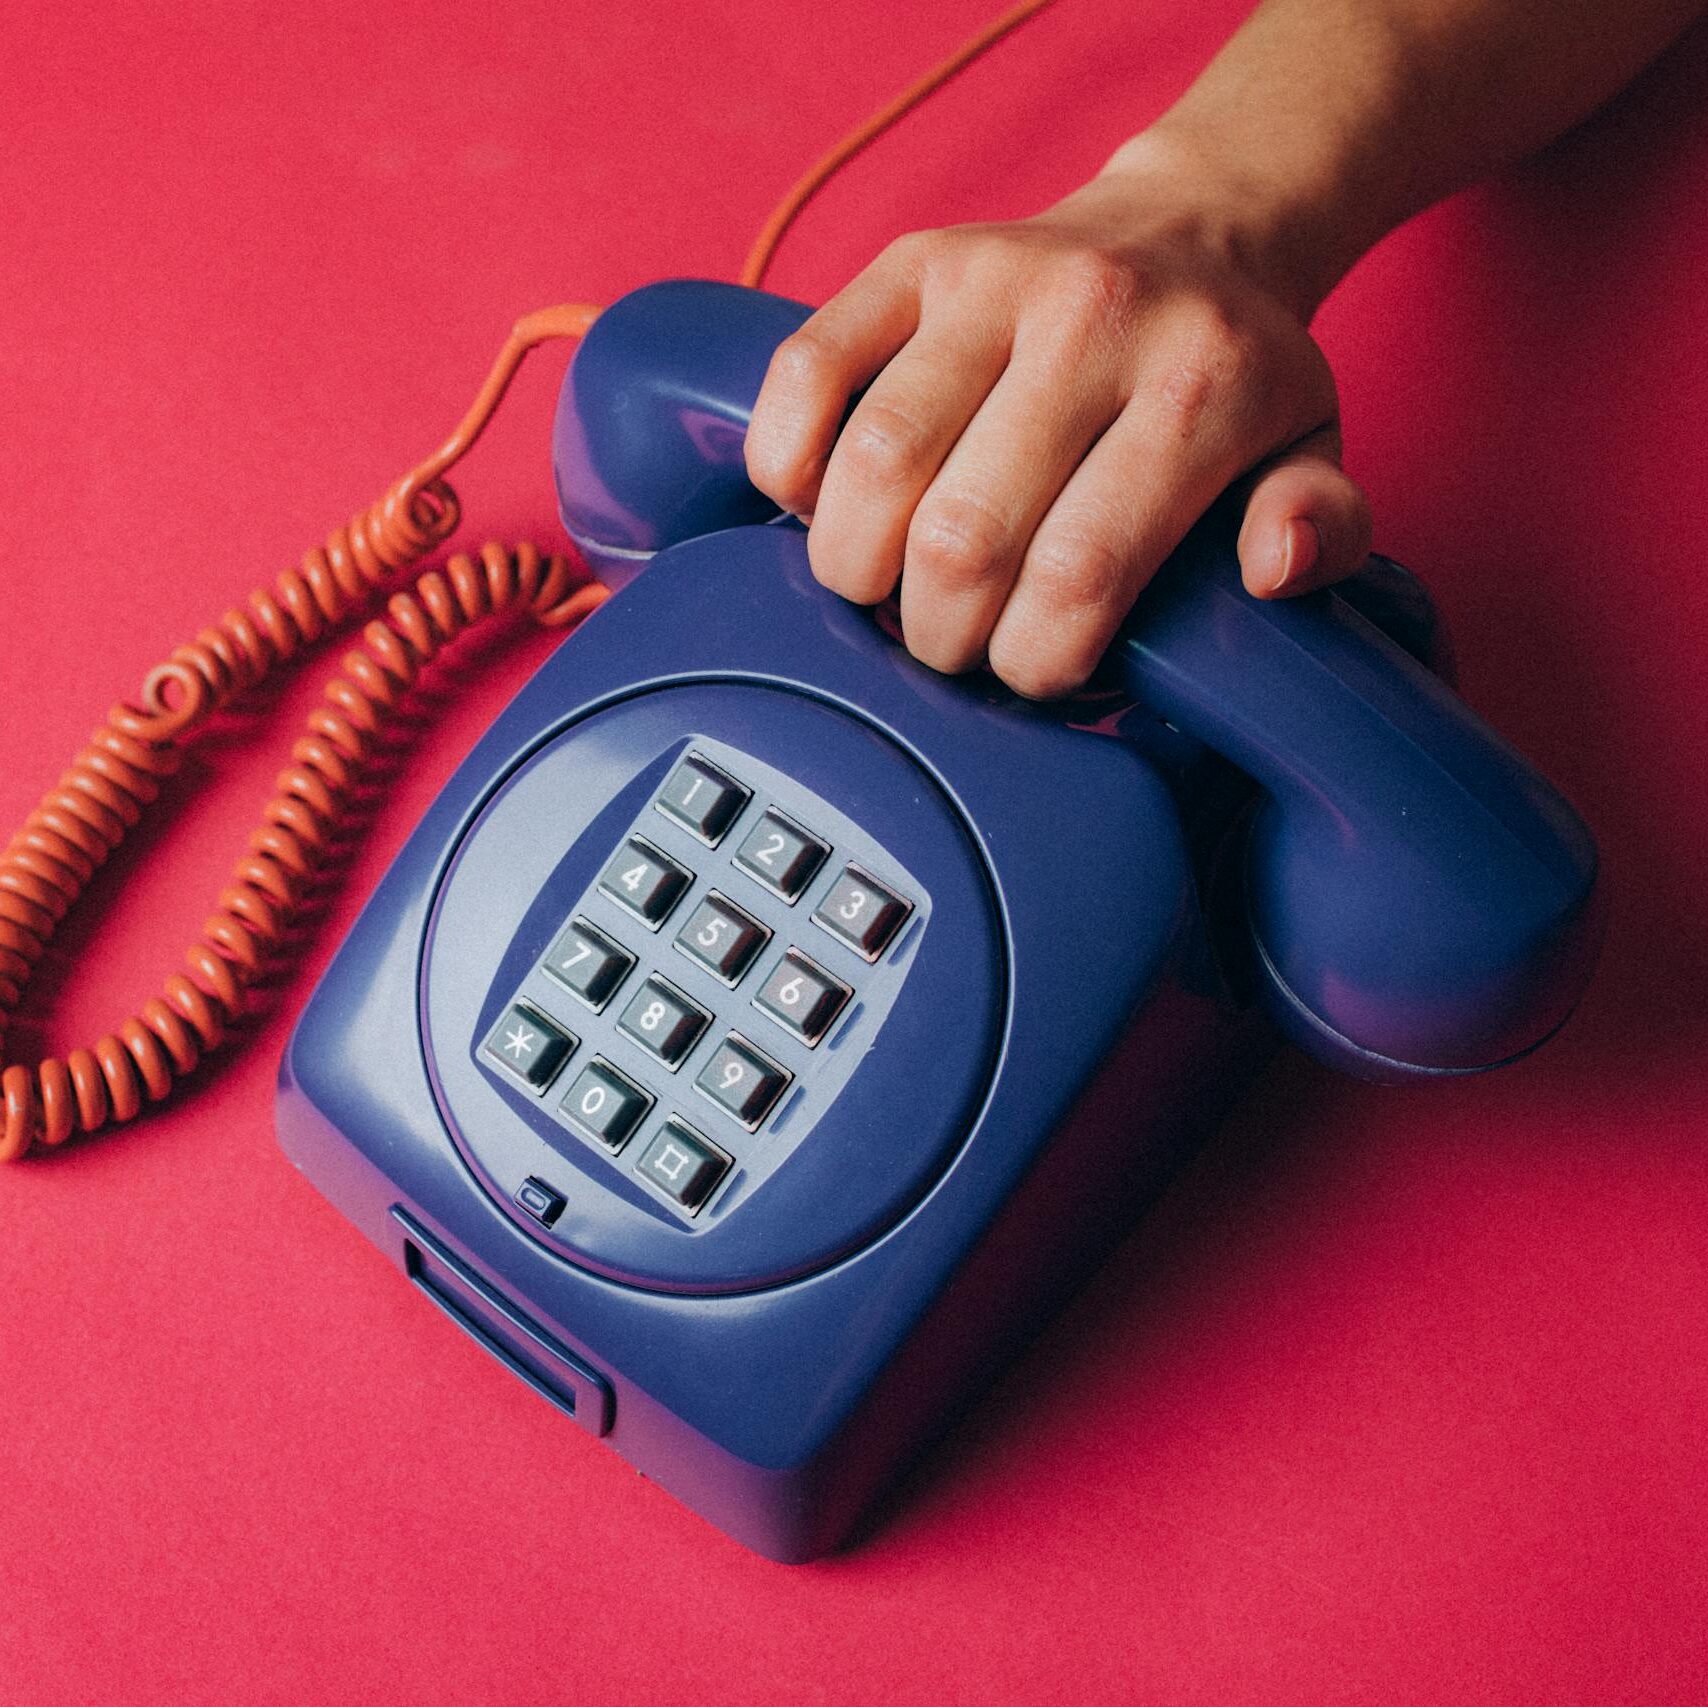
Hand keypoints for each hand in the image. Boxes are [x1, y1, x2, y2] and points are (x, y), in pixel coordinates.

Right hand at [743, 139, 1370, 698]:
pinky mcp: (910, 260)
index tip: (1034, 673)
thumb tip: (1271, 568)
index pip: (1083, 572)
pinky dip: (790, 463)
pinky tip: (819, 506)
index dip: (1034, 662)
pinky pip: (807, 372)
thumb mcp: (1312, 448)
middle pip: (964, 537)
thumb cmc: (1233, 373)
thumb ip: (1322, 523)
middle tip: (954, 645)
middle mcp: (1093, 317)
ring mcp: (991, 279)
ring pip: (876, 466)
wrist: (1187, 225)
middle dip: (941, 634)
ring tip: (884, 591)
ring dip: (858, 569)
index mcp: (1202, 385)